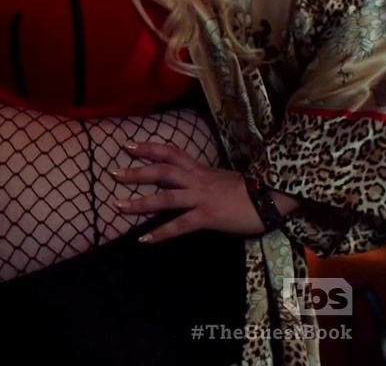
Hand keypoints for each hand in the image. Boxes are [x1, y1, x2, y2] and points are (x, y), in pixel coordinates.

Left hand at [110, 140, 272, 242]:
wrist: (273, 198)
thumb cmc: (248, 190)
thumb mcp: (220, 178)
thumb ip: (200, 179)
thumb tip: (184, 182)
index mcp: (199, 169)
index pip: (170, 152)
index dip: (148, 148)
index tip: (127, 145)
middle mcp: (196, 179)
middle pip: (161, 171)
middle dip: (136, 172)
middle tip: (112, 173)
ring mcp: (201, 198)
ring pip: (165, 198)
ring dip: (140, 203)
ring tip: (118, 206)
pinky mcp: (208, 216)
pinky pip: (180, 225)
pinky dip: (160, 232)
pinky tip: (144, 240)